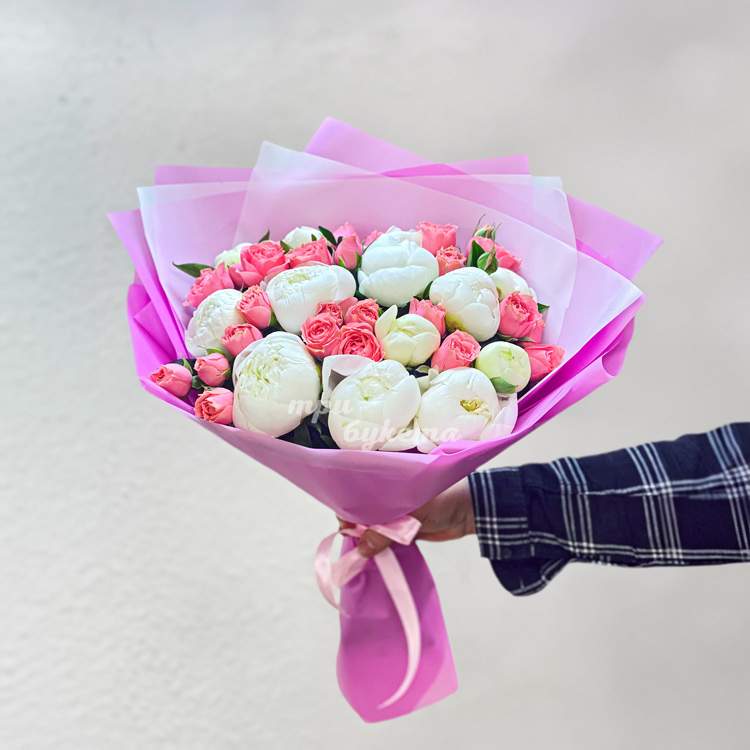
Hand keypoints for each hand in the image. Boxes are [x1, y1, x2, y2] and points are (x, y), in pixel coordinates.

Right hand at [339, 478, 474, 557]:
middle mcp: (385, 492)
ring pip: (370, 525)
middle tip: (354, 541)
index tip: (345, 523)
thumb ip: (386, 532)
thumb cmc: (444, 498)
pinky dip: (377, 546)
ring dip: (366, 538)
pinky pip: (382, 537)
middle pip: (360, 509)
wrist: (470, 512)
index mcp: (386, 476)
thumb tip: (362, 549)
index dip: (349, 505)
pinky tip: (371, 555)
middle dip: (355, 525)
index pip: (357, 488)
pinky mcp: (400, 526)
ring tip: (361, 551)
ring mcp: (392, 510)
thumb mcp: (413, 513)